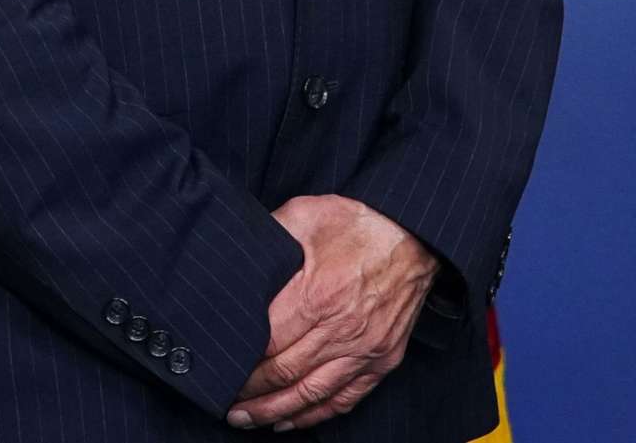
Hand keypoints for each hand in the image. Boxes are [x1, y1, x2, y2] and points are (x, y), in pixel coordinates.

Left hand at [227, 194, 436, 431]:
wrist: (414, 236)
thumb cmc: (359, 224)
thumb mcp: (306, 215)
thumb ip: (268, 237)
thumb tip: (237, 255)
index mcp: (317, 296)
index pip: (268, 344)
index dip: (241, 363)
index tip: (220, 369)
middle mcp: (341, 331)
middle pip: (285, 374)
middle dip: (250, 393)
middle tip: (225, 402)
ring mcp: (364, 350)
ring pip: (312, 394)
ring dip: (276, 411)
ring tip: (248, 419)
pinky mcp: (382, 360)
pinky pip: (345, 398)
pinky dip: (316, 414)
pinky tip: (292, 419)